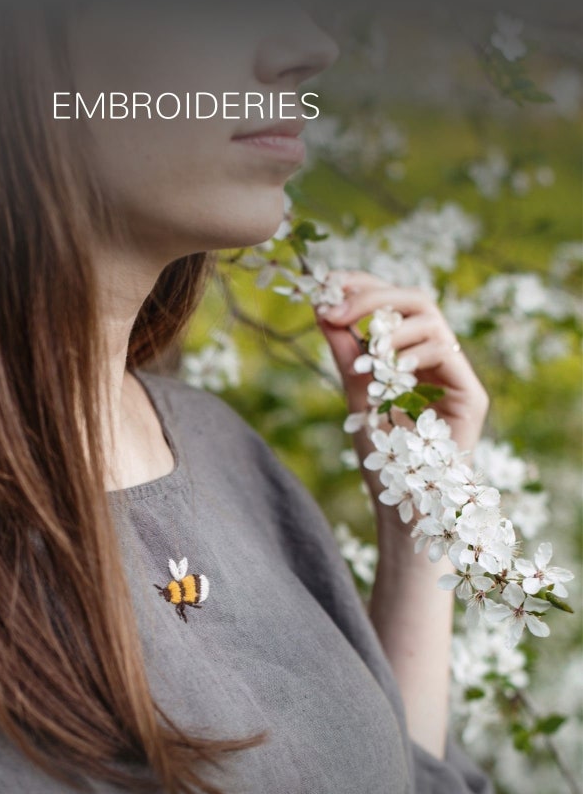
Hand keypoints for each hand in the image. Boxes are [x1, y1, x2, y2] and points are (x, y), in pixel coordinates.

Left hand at [316, 271, 489, 455]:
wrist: (405, 509)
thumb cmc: (383, 461)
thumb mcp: (357, 397)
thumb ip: (347, 354)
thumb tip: (323, 308)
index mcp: (408, 355)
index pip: (391, 304)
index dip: (362, 285)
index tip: (327, 283)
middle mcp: (434, 359)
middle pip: (412, 299)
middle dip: (371, 298)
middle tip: (335, 311)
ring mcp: (454, 374)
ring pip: (430, 316)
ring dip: (389, 326)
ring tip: (367, 354)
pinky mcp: (470, 394)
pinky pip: (445, 349)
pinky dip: (413, 352)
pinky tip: (392, 372)